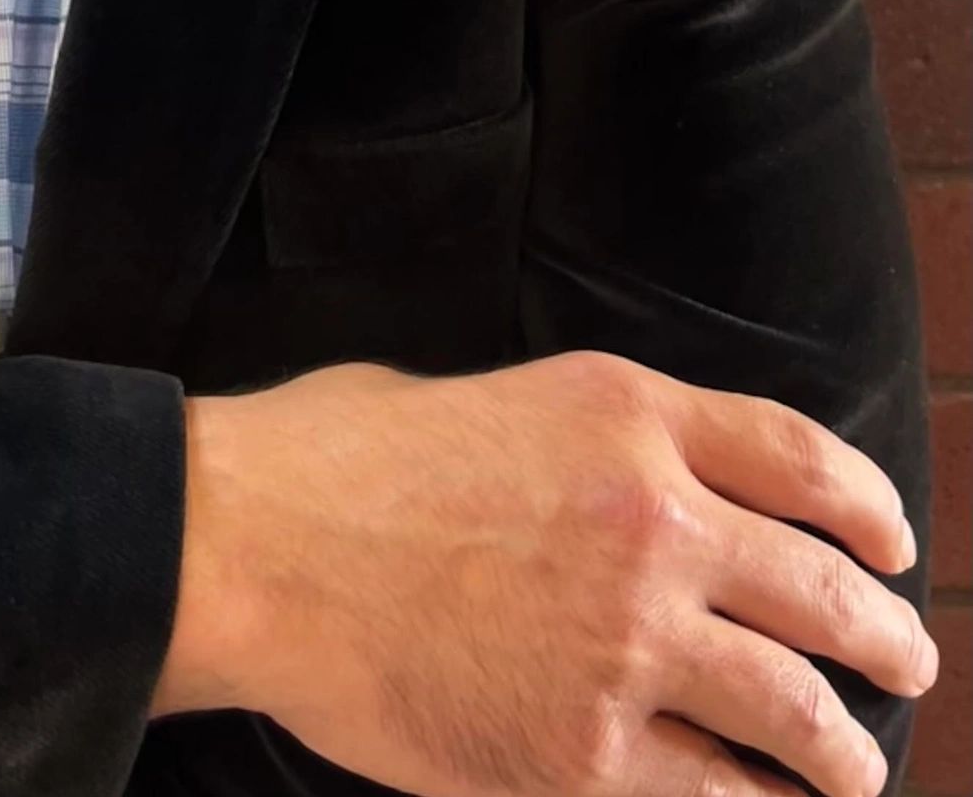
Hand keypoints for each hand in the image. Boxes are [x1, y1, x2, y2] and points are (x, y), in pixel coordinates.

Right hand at [154, 350, 936, 796]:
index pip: (798, 456)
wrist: (254, 545)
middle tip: (903, 660)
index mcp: (621, 413)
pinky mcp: (586, 753)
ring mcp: (629, 642)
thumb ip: (565, 443)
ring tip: (853, 766)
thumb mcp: (474, 399)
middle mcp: (651, 519)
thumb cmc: (330, 461)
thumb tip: (605, 493)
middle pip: (823, 589)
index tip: (890, 543)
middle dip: (882, 636)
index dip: (866, 507)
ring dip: (843, 748)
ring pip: (797, 709)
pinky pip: (717, 796)